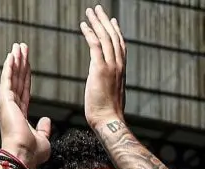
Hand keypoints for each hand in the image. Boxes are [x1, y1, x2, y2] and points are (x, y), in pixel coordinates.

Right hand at [0, 43, 50, 167]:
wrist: (23, 155)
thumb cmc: (32, 152)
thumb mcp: (43, 138)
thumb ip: (43, 128)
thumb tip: (46, 120)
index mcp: (19, 115)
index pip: (24, 91)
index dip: (26, 76)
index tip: (27, 64)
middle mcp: (11, 107)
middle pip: (18, 80)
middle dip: (20, 63)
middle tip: (22, 48)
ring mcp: (6, 103)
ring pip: (12, 77)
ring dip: (15, 61)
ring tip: (18, 46)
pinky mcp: (4, 100)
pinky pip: (7, 79)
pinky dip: (9, 66)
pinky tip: (12, 55)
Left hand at [80, 5, 125, 127]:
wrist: (109, 121)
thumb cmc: (107, 115)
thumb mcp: (111, 97)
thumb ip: (109, 87)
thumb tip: (105, 87)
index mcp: (121, 72)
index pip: (120, 46)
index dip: (116, 32)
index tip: (112, 21)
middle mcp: (118, 66)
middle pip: (113, 37)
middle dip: (105, 21)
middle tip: (98, 9)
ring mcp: (111, 67)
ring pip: (105, 37)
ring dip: (97, 22)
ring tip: (90, 11)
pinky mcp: (100, 69)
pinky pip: (95, 45)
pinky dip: (89, 33)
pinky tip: (83, 25)